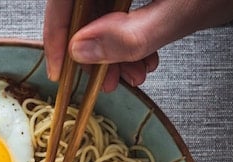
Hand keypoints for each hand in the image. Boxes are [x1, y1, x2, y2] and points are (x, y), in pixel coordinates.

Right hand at [43, 0, 232, 89]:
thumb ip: (130, 36)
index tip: (60, 69)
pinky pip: (115, 13)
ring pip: (97, 15)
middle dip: (93, 52)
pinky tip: (142, 59)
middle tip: (107, 80)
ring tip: (132, 74)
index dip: (56, 34)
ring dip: (111, 52)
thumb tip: (82, 52)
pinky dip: (125, 41)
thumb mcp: (176, 14)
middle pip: (80, 10)